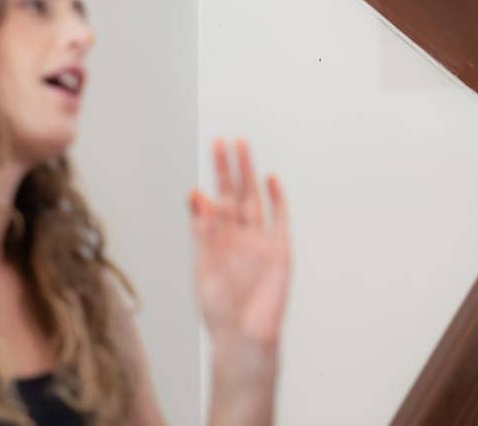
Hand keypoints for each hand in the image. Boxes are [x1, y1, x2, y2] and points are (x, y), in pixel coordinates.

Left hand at [190, 139, 290, 354]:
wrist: (243, 337)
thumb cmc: (219, 309)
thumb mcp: (204, 265)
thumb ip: (203, 229)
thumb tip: (196, 195)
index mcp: (218, 240)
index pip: (217, 198)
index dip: (217, 174)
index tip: (213, 148)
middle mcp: (239, 236)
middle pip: (237, 193)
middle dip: (231, 167)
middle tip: (226, 140)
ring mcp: (261, 241)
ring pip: (256, 200)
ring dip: (250, 175)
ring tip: (244, 148)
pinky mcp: (280, 251)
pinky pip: (280, 219)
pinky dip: (277, 199)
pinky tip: (270, 179)